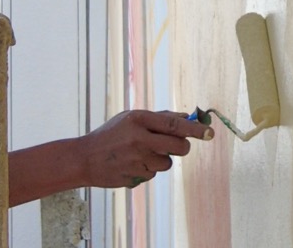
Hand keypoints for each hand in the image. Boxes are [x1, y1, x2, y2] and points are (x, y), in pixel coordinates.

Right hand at [75, 110, 211, 188]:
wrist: (83, 159)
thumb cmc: (111, 135)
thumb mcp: (131, 118)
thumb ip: (159, 117)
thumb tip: (188, 117)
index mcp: (139, 119)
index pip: (174, 124)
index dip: (195, 129)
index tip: (209, 133)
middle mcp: (139, 139)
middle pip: (178, 146)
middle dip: (184, 147)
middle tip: (179, 145)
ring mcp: (137, 159)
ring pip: (167, 162)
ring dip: (161, 159)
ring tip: (142, 154)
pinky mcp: (134, 176)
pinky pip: (153, 173)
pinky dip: (148, 169)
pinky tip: (132, 164)